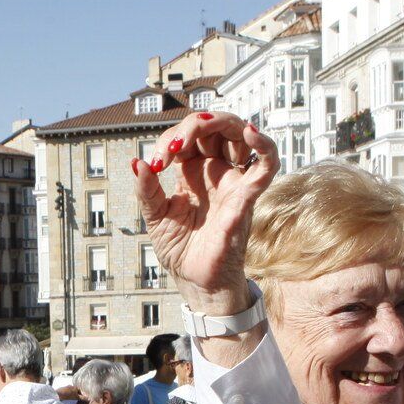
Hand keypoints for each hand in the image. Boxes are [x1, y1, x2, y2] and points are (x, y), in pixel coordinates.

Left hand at [133, 112, 279, 307]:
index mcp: (193, 171)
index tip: (155, 164)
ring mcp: (233, 181)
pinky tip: (250, 132)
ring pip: (241, 133)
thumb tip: (137, 162)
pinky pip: (266, 166)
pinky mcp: (247, 197)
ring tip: (199, 128)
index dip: (171, 139)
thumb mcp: (155, 215)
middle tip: (173, 147)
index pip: (188, 135)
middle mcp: (215, 171)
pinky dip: (264, 145)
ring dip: (222, 122)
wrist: (195, 281)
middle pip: (216, 126)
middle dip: (193, 125)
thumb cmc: (180, 249)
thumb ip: (146, 189)